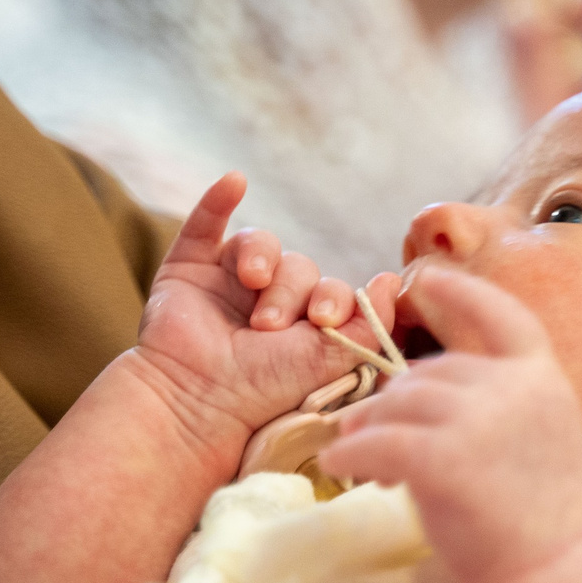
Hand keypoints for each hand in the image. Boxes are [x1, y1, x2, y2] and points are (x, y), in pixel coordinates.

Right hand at [132, 174, 395, 450]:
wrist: (199, 400)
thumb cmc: (265, 390)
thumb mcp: (329, 361)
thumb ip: (368, 325)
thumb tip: (392, 280)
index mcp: (305, 325)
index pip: (333, 289)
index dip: (334, 298)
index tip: (323, 319)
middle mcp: (270, 299)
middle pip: (299, 266)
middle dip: (290, 293)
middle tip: (268, 327)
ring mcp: (228, 281)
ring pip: (261, 244)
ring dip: (261, 258)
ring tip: (251, 281)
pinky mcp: (189, 267)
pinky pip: (206, 223)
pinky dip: (218, 201)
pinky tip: (234, 182)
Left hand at [315, 265, 581, 582]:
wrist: (558, 575)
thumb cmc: (544, 520)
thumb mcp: (540, 438)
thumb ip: (501, 403)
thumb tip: (422, 391)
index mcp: (544, 379)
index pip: (503, 316)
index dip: (462, 294)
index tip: (425, 279)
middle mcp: (516, 388)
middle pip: (431, 373)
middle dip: (394, 402)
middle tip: (369, 435)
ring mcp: (482, 420)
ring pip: (399, 404)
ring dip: (370, 427)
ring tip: (361, 460)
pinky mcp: (447, 459)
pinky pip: (379, 442)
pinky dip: (352, 453)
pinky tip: (342, 467)